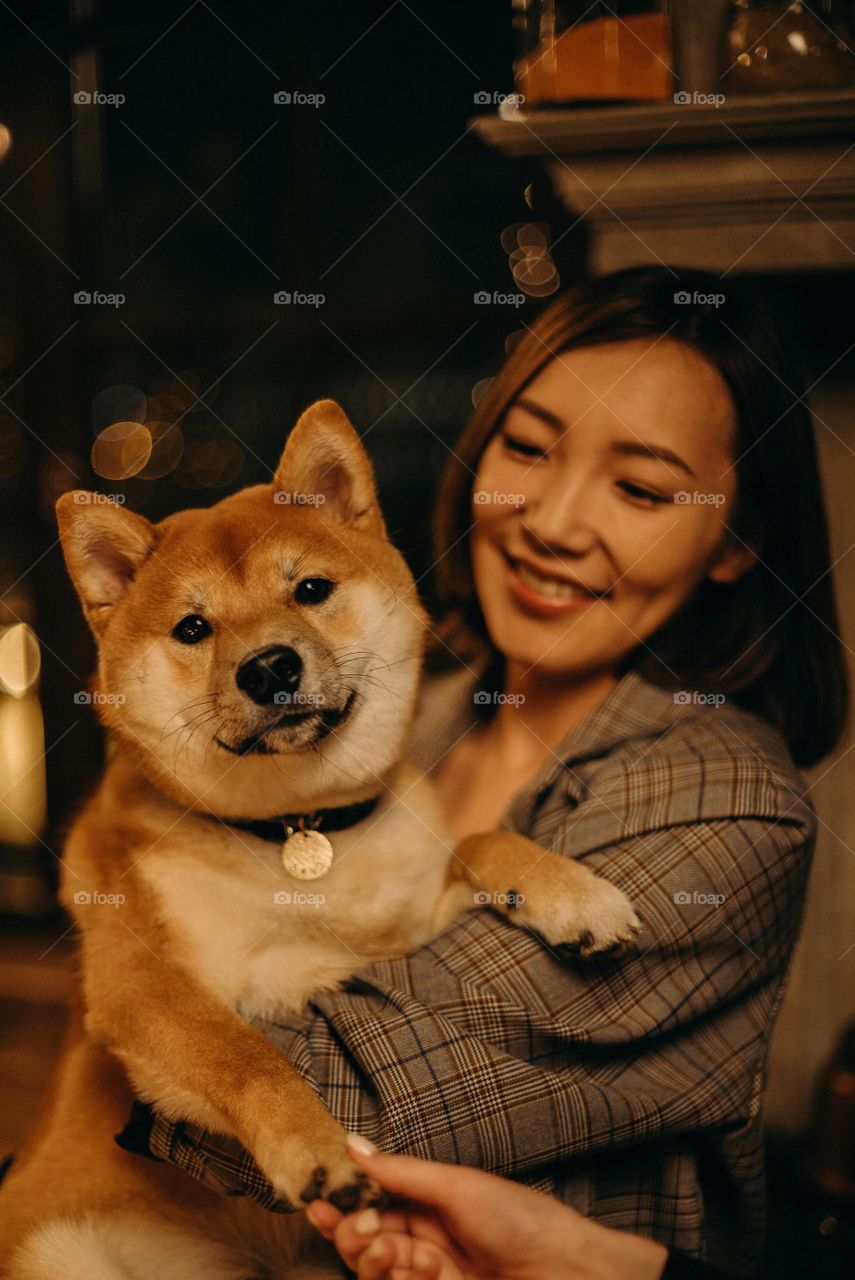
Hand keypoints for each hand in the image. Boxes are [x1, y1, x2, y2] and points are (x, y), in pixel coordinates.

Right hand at [306, 1135, 668, 1279]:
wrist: (568, 1271)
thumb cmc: (522, 1219)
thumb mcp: (455, 1185)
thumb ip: (400, 1173)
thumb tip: (353, 1144)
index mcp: (430, 1207)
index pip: (373, 1205)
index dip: (343, 1206)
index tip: (317, 1202)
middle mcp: (427, 1242)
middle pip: (367, 1243)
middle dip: (353, 1235)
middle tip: (357, 1228)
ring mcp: (433, 1277)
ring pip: (377, 1273)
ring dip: (373, 1261)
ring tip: (390, 1250)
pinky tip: (422, 1270)